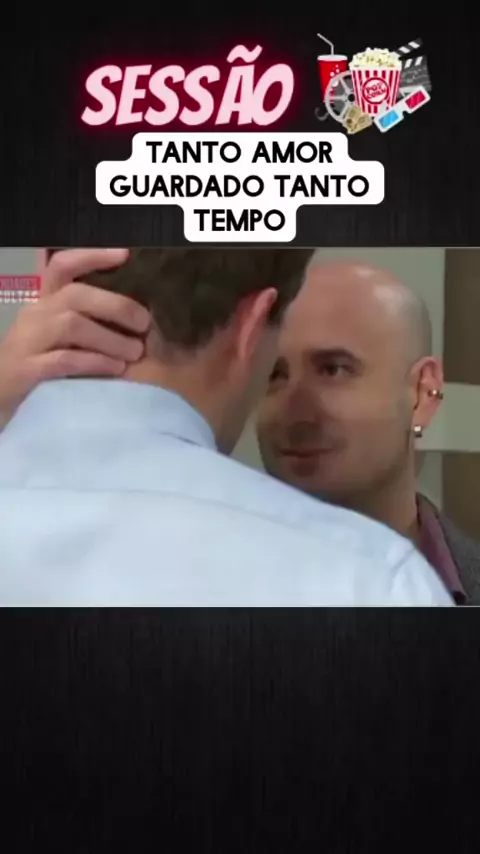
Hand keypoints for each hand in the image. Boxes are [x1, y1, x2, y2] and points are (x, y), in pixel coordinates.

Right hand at [0, 248, 150, 428]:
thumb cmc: (40, 365)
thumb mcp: (61, 337)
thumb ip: (90, 321)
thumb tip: (139, 314)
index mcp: (45, 302)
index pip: (63, 266)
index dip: (92, 256)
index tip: (125, 254)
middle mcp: (35, 314)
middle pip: (75, 294)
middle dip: (115, 305)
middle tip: (144, 323)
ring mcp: (27, 341)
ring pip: (71, 325)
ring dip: (109, 338)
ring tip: (135, 352)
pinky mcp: (26, 370)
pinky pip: (64, 359)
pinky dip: (94, 362)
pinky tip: (115, 369)